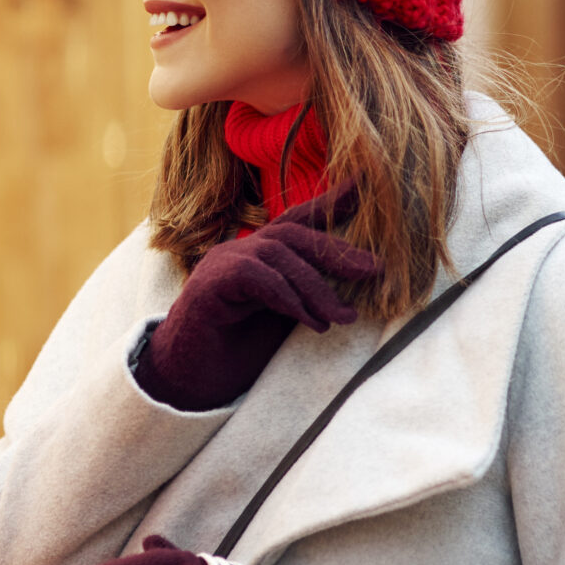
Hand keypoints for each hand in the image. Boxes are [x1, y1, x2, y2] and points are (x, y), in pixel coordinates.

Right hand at [135, 183, 380, 410]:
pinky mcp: (209, 284)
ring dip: (318, 287)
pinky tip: (311, 322)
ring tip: (343, 317)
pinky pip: (258, 278)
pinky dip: (290, 299)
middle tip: (374, 270)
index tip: (364, 184)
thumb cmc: (238, 352)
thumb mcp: (285, 319)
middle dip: (336, 250)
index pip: (297, 220)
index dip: (330, 201)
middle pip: (293, 233)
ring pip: (279, 256)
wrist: (191, 381)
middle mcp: (239, 250)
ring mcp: (221, 263)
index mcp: (258, 254)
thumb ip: (308, 296)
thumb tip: (355, 294)